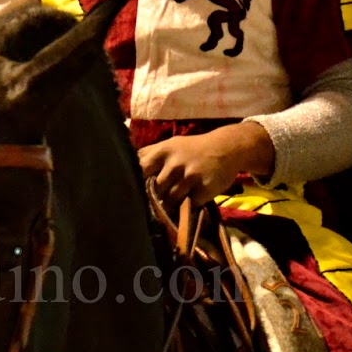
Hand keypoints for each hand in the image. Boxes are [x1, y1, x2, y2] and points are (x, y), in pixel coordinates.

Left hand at [137, 122, 273, 206]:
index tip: (132, 191)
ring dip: (170, 204)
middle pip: (155, 188)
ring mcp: (190, 177)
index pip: (141, 170)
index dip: (136, 183)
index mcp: (163, 151)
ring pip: (170, 199)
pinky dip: (187, 207)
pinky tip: (189, 201)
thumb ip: (150, 154)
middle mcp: (175, 163)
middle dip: (154, 197)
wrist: (227, 148)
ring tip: (172, 202)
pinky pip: (188, 205)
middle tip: (154, 202)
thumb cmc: (193, 148)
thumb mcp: (170, 145)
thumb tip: (123, 164)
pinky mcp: (204, 189)